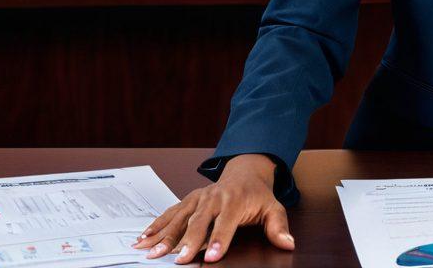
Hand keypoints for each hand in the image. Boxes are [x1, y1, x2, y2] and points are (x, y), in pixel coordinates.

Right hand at [130, 154, 294, 262]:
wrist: (245, 172)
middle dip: (188, 241)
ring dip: (165, 235)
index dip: (219, 240)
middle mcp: (214, 197)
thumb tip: (288, 243)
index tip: (212, 257)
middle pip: (199, 221)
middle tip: (178, 259)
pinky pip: (170, 213)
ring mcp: (199, 198)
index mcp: (235, 200)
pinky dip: (156, 225)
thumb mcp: (273, 207)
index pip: (226, 222)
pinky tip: (144, 237)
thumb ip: (278, 226)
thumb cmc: (257, 194)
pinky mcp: (188, 200)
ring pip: (180, 217)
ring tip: (152, 251)